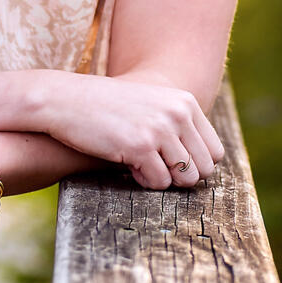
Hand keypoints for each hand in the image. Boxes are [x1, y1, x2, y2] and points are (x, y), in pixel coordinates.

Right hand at [36, 70, 223, 188]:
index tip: (171, 162)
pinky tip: (126, 163)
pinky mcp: (140, 145)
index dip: (195, 165)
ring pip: (185, 179)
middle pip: (204, 169)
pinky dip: (144, 181)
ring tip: (140, 163)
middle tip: (154, 166)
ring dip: (162, 178)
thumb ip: (180, 127)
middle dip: (180, 176)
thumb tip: (207, 167)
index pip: (215, 152)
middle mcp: (178, 112)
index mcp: (184, 101)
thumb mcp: (152, 106)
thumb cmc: (109, 108)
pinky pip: (159, 183)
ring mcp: (160, 128)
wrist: (66, 100)